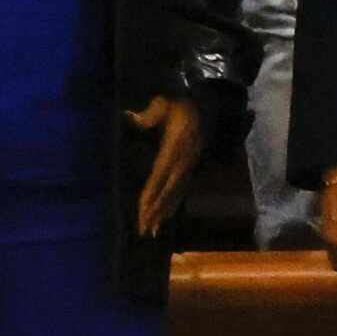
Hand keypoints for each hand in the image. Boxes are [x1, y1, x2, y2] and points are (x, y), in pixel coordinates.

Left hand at [127, 95, 203, 236]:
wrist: (207, 106)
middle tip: (144, 230)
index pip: (159, 175)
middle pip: (167, 191)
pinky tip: (168, 216)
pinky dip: (174, 204)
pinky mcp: (190, 168)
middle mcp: (182, 162)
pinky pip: (182, 189)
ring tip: (153, 231)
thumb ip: (148, 114)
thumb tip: (130, 116)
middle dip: (156, 211)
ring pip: (175, 193)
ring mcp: (188, 166)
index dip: (152, 193)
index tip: (143, 211)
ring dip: (164, 212)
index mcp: (174, 148)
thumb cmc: (180, 106)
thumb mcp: (164, 104)